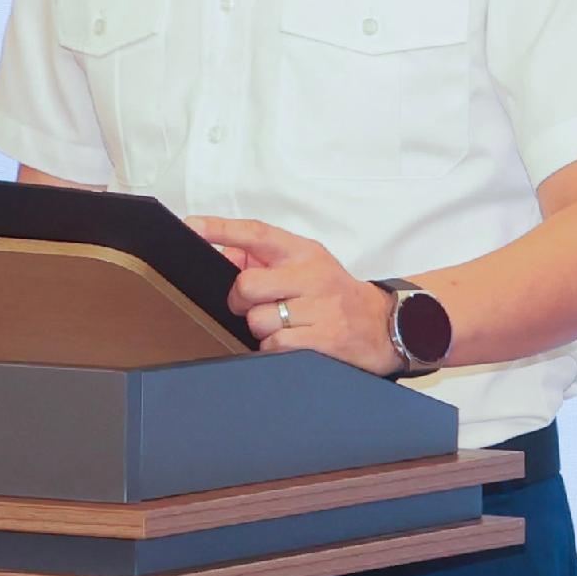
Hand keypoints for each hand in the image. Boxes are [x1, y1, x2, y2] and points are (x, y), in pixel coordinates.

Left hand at [187, 215, 393, 370]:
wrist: (384, 325)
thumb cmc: (335, 295)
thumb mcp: (306, 268)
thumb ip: (266, 261)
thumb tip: (221, 257)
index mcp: (304, 252)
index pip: (257, 233)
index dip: (221, 229)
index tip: (192, 226)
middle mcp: (312, 275)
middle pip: (247, 284)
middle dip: (241, 302)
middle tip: (256, 306)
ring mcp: (320, 307)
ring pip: (258, 320)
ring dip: (261, 330)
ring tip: (283, 326)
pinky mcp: (324, 338)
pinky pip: (274, 345)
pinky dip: (274, 348)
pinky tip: (292, 341)